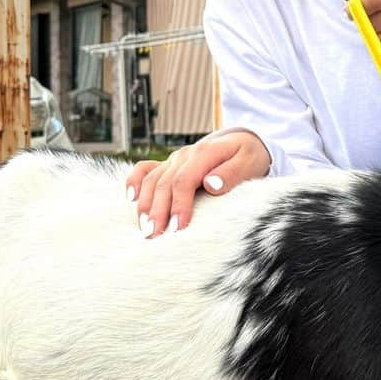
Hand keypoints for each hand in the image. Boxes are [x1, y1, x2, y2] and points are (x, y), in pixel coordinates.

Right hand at [125, 130, 269, 236]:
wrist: (245, 143)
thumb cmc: (249, 157)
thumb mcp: (249, 163)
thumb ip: (231, 173)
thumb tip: (210, 184)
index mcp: (204, 153)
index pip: (184, 181)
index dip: (178, 205)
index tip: (177, 228)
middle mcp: (185, 155)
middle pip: (164, 184)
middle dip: (158, 211)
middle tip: (154, 236)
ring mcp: (174, 160)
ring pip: (152, 180)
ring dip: (145, 205)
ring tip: (145, 229)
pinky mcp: (169, 165)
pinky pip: (146, 169)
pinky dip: (134, 181)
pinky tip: (131, 198)